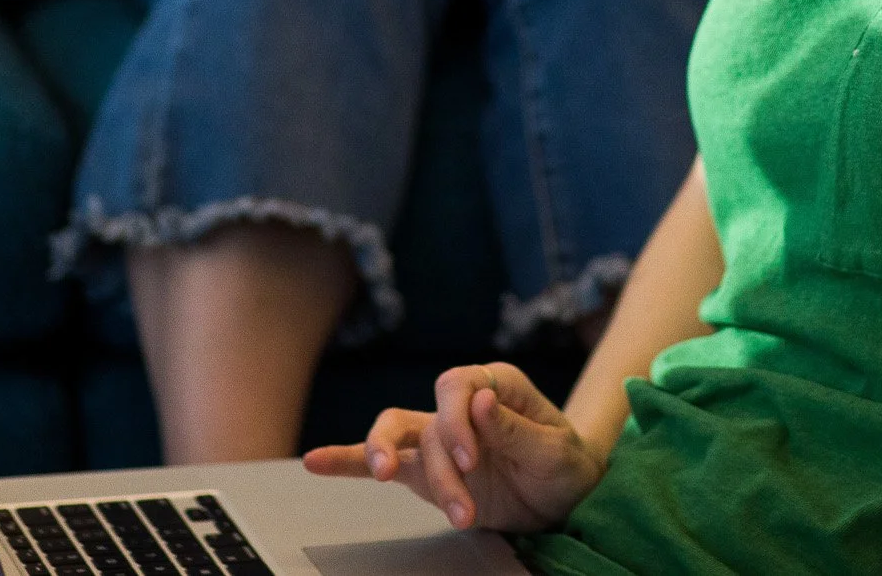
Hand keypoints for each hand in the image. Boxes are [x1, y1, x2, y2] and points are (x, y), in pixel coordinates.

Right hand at [303, 362, 603, 533]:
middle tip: (457, 485)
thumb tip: (479, 400)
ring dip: (398, 466)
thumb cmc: (565, 464)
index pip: (457, 386)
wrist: (565, 497)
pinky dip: (347, 461)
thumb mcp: (554, 449)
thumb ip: (514, 427)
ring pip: (397, 438)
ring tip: (390, 479)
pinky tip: (316, 462)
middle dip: (431, 450)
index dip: (457, 420)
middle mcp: (460, 406)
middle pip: (421, 413)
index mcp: (494, 385)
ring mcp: (438, 439)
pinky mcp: (424, 472)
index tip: (473, 458)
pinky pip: (379, 463)